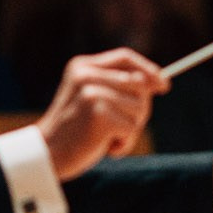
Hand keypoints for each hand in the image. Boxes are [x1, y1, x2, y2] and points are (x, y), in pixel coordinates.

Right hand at [36, 49, 166, 180]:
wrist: (47, 155)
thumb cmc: (74, 130)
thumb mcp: (91, 99)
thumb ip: (117, 87)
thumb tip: (159, 83)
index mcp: (82, 66)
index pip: (125, 57)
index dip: (148, 69)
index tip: (164, 86)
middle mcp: (86, 75)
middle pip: (139, 84)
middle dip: (139, 110)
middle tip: (118, 128)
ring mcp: (92, 93)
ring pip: (140, 108)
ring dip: (130, 130)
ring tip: (105, 137)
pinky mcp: (98, 114)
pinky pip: (132, 128)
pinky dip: (124, 143)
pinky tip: (104, 147)